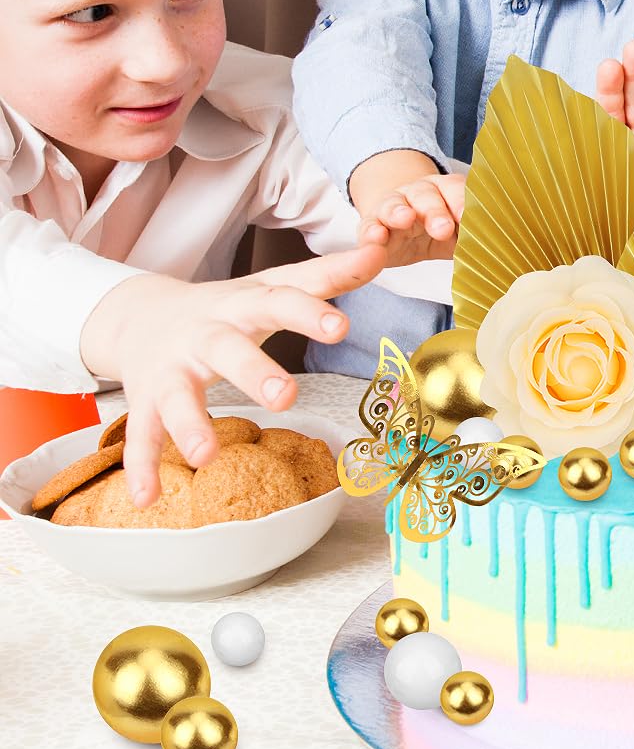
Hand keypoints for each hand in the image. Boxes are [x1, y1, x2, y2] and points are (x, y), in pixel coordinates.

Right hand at [79, 244, 386, 506]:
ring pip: (178, 396)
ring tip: (207, 455)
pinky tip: (147, 497)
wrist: (138, 314)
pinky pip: (142, 435)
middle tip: (285, 397)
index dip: (309, 313)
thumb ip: (327, 275)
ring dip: (190, 424)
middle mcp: (205, 335)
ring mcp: (171, 370)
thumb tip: (380, 251)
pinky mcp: (145, 400)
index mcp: (242, 306)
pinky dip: (141, 467)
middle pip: (228, 349)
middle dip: (253, 371)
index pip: (279, 301)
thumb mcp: (273, 286)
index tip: (340, 326)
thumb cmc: (226, 306)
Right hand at [359, 172, 465, 263]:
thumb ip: (474, 238)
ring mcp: (392, 205)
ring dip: (399, 211)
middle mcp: (419, 193)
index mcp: (446, 191)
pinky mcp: (372, 224)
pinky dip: (371, 231)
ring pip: (394, 204)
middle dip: (435, 211)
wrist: (402, 230)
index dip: (461, 201)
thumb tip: (499, 252)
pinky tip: (376, 236)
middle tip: (443, 229)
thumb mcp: (459, 234)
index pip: (455, 190)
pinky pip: (369, 225)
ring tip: (404, 219)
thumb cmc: (438, 231)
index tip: (466, 217)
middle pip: (426, 196)